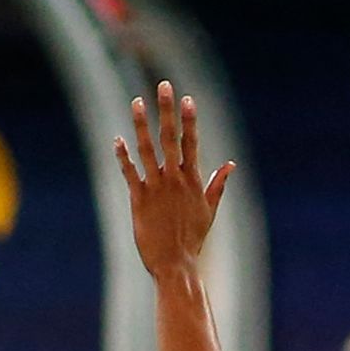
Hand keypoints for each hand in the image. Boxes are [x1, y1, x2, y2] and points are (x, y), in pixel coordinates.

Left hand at [114, 81, 234, 277]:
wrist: (176, 264)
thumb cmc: (193, 239)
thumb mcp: (210, 210)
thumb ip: (218, 185)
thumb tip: (231, 165)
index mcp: (193, 181)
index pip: (192, 143)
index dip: (190, 119)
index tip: (188, 98)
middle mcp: (175, 180)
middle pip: (170, 138)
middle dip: (167, 110)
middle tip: (163, 86)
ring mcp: (156, 188)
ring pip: (148, 150)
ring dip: (141, 124)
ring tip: (135, 102)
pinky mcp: (139, 198)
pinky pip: (129, 172)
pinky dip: (123, 155)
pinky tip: (118, 139)